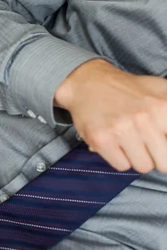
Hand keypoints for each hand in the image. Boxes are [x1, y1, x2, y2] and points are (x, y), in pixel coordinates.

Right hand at [55, 59, 166, 173]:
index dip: (165, 142)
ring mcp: (121, 130)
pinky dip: (119, 158)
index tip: (159, 139)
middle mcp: (143, 118)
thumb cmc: (125, 89)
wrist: (88, 83)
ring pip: (143, 166)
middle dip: (156, 156)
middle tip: (147, 145)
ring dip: (137, 158)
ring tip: (130, 143)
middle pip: (163, 162)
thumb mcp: (161, 89)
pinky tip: (116, 144)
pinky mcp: (102, 140)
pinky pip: (121, 165)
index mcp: (163, 106)